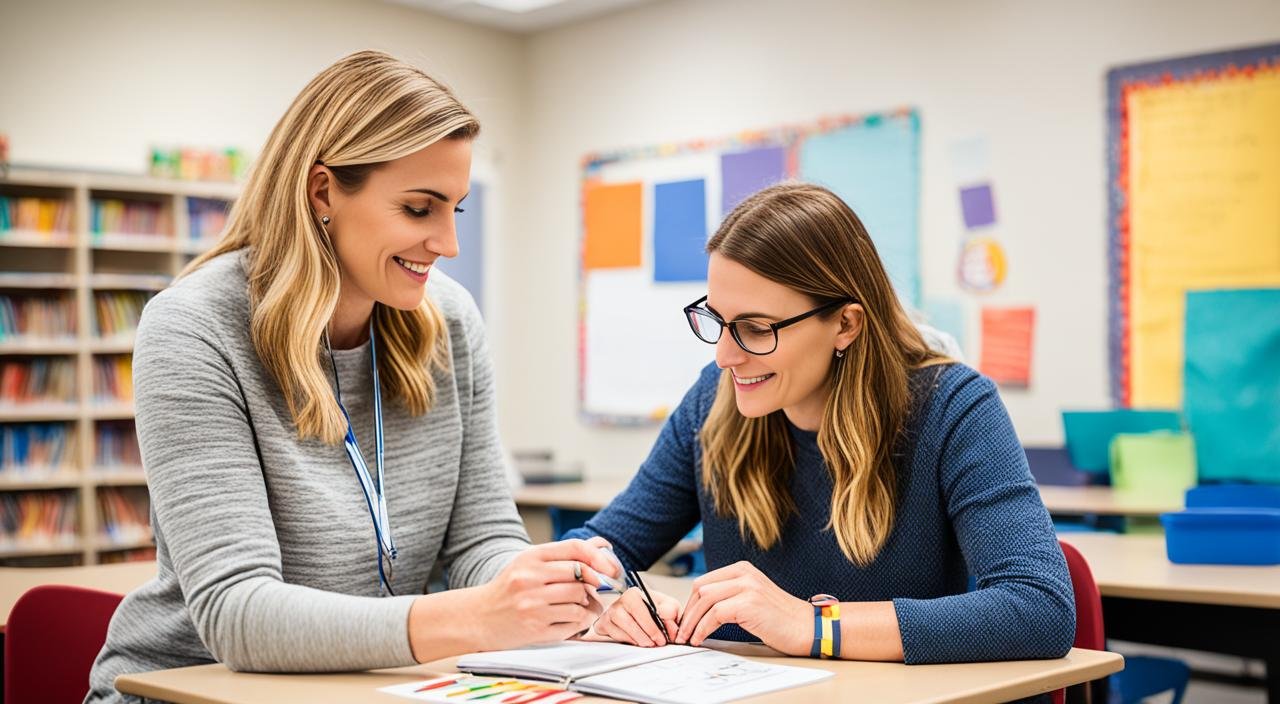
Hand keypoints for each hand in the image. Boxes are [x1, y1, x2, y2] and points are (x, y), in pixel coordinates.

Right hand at [468, 537, 619, 649]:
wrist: (477, 617)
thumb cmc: (509, 589)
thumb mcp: (530, 563)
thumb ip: (565, 555)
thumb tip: (602, 545)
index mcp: (531, 557)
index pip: (575, 548)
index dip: (599, 557)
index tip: (611, 568)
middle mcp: (530, 578)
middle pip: (582, 576)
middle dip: (597, 584)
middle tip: (601, 590)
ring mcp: (532, 604)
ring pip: (580, 600)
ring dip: (591, 605)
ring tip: (586, 607)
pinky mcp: (535, 629)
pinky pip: (573, 623)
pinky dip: (581, 622)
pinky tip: (575, 620)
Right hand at [588, 587, 680, 646]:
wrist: (645, 618)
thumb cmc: (655, 611)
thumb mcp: (669, 607)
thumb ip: (671, 610)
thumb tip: (666, 618)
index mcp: (633, 594)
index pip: (638, 607)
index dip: (650, 625)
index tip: (661, 638)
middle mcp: (618, 602)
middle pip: (626, 620)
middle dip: (644, 635)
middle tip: (655, 643)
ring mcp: (608, 615)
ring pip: (618, 630)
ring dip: (636, 640)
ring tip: (648, 643)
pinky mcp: (603, 626)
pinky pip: (612, 637)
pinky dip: (626, 642)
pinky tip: (636, 642)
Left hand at [673, 561, 811, 655]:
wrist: (806, 627)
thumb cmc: (780, 619)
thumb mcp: (752, 598)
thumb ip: (730, 596)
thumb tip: (700, 611)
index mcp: (742, 569)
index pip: (704, 582)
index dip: (690, 603)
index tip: (684, 621)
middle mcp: (744, 573)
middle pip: (700, 588)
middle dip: (687, 612)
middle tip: (681, 632)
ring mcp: (747, 586)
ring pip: (705, 600)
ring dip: (691, 622)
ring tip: (687, 638)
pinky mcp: (748, 603)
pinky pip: (715, 614)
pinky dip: (703, 628)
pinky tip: (700, 638)